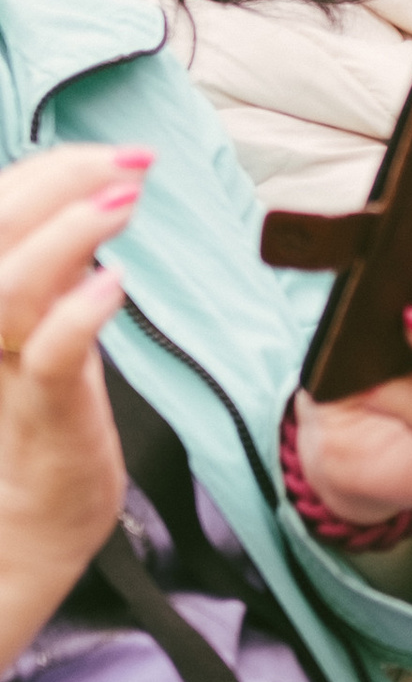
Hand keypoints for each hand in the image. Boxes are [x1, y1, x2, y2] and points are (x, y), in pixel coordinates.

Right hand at [0, 144, 144, 672]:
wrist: (27, 529)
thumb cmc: (40, 421)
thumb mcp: (39, 328)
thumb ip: (51, 267)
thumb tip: (88, 193)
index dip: (48, 169)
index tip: (112, 151)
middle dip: (59, 180)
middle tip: (130, 163)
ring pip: (7, 286)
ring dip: (69, 232)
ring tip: (126, 203)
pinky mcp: (40, 415)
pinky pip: (50, 356)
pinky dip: (81, 311)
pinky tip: (116, 285)